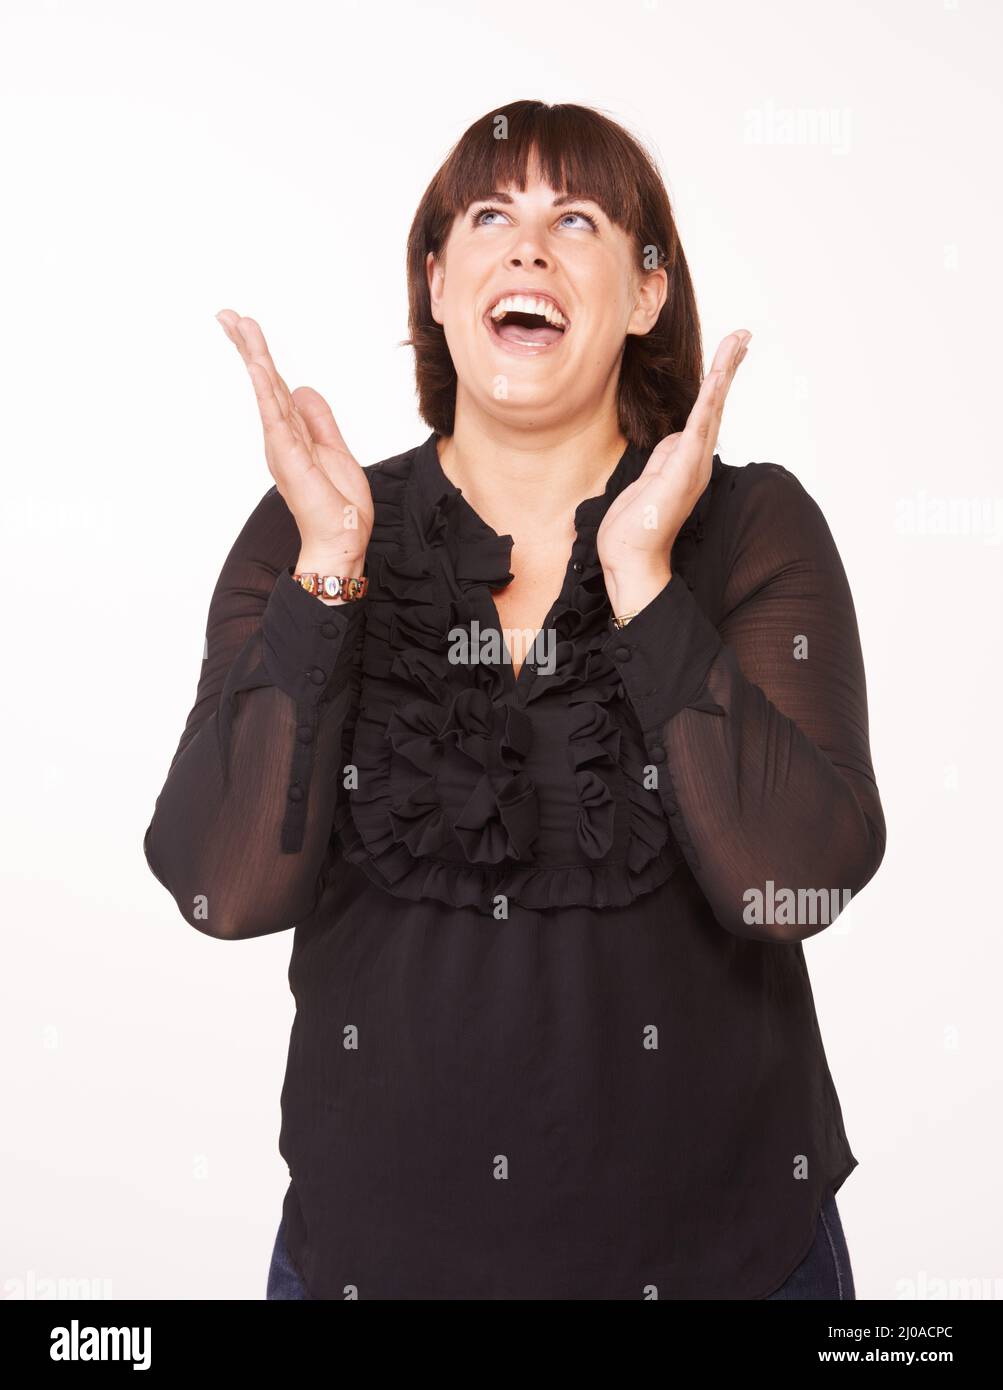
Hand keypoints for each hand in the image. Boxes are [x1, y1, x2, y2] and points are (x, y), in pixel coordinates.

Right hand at [215, 310, 372, 562]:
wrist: (342, 539)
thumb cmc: (337, 505)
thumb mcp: (334, 449)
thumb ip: (319, 419)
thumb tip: (301, 388)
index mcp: (291, 434)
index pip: (274, 386)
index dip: (260, 356)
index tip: (245, 327)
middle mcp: (280, 436)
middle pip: (263, 382)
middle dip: (247, 346)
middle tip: (227, 314)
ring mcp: (282, 445)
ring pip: (265, 390)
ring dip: (252, 356)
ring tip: (238, 324)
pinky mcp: (289, 455)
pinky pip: (273, 415)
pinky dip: (263, 388)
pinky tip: (254, 365)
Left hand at [597, 329, 750, 609]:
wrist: (631, 558)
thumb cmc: (635, 528)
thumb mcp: (648, 481)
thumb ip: (664, 457)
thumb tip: (675, 438)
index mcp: (688, 462)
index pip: (705, 414)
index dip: (717, 383)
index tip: (727, 355)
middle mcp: (697, 461)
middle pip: (716, 404)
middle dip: (728, 367)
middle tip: (743, 336)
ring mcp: (692, 465)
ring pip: (712, 409)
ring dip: (724, 373)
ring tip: (737, 343)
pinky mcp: (683, 470)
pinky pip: (699, 426)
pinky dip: (710, 399)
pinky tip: (718, 376)